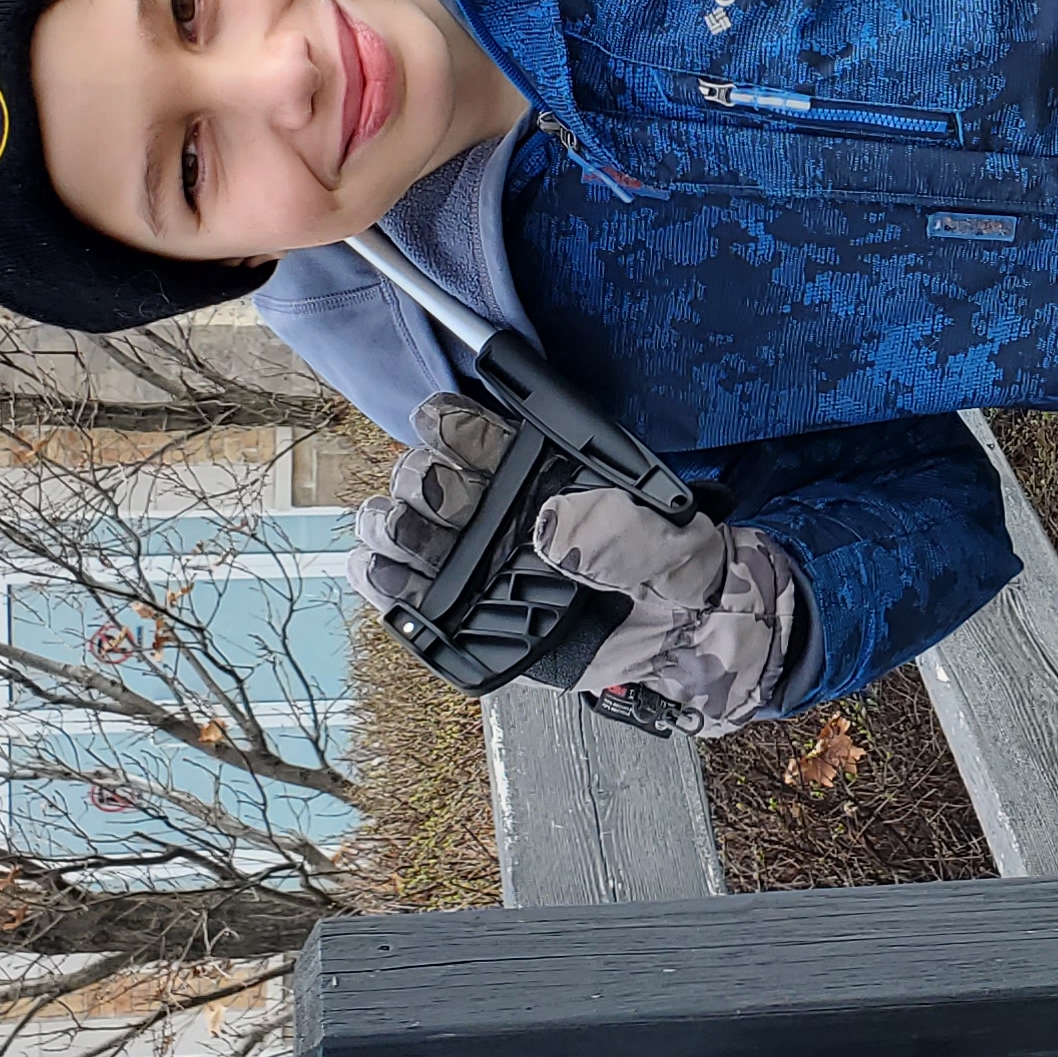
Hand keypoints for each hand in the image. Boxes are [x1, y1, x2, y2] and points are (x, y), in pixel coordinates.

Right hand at [349, 393, 806, 734]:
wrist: (676, 632)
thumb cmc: (671, 567)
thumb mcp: (662, 537)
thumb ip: (615, 527)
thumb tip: (547, 526)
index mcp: (536, 469)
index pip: (474, 433)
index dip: (451, 425)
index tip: (442, 425)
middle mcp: (494, 507)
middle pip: (427, 478)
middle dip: (425, 484)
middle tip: (447, 506)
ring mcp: (470, 557)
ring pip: (401, 526)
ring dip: (396, 527)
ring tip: (415, 542)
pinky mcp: (458, 611)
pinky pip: (397, 588)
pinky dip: (381, 577)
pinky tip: (391, 574)